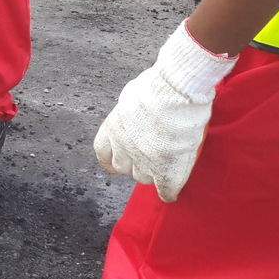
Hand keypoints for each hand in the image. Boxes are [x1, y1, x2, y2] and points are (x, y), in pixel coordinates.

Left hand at [93, 20, 237, 201]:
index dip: (110, 158)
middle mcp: (124, 149)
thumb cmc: (158, 87)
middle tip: (148, 157)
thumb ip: (131, 113)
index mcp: (112, 129)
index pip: (103, 152)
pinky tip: (172, 190)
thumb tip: (133, 115)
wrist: (176, 94)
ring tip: (164, 166)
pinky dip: (169, 191)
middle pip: (124, 168)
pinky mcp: (167, 173)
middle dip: (134, 164)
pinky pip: (166, 191)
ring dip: (153, 174)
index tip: (114, 162)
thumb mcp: (133, 98)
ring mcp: (145, 163)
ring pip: (144, 179)